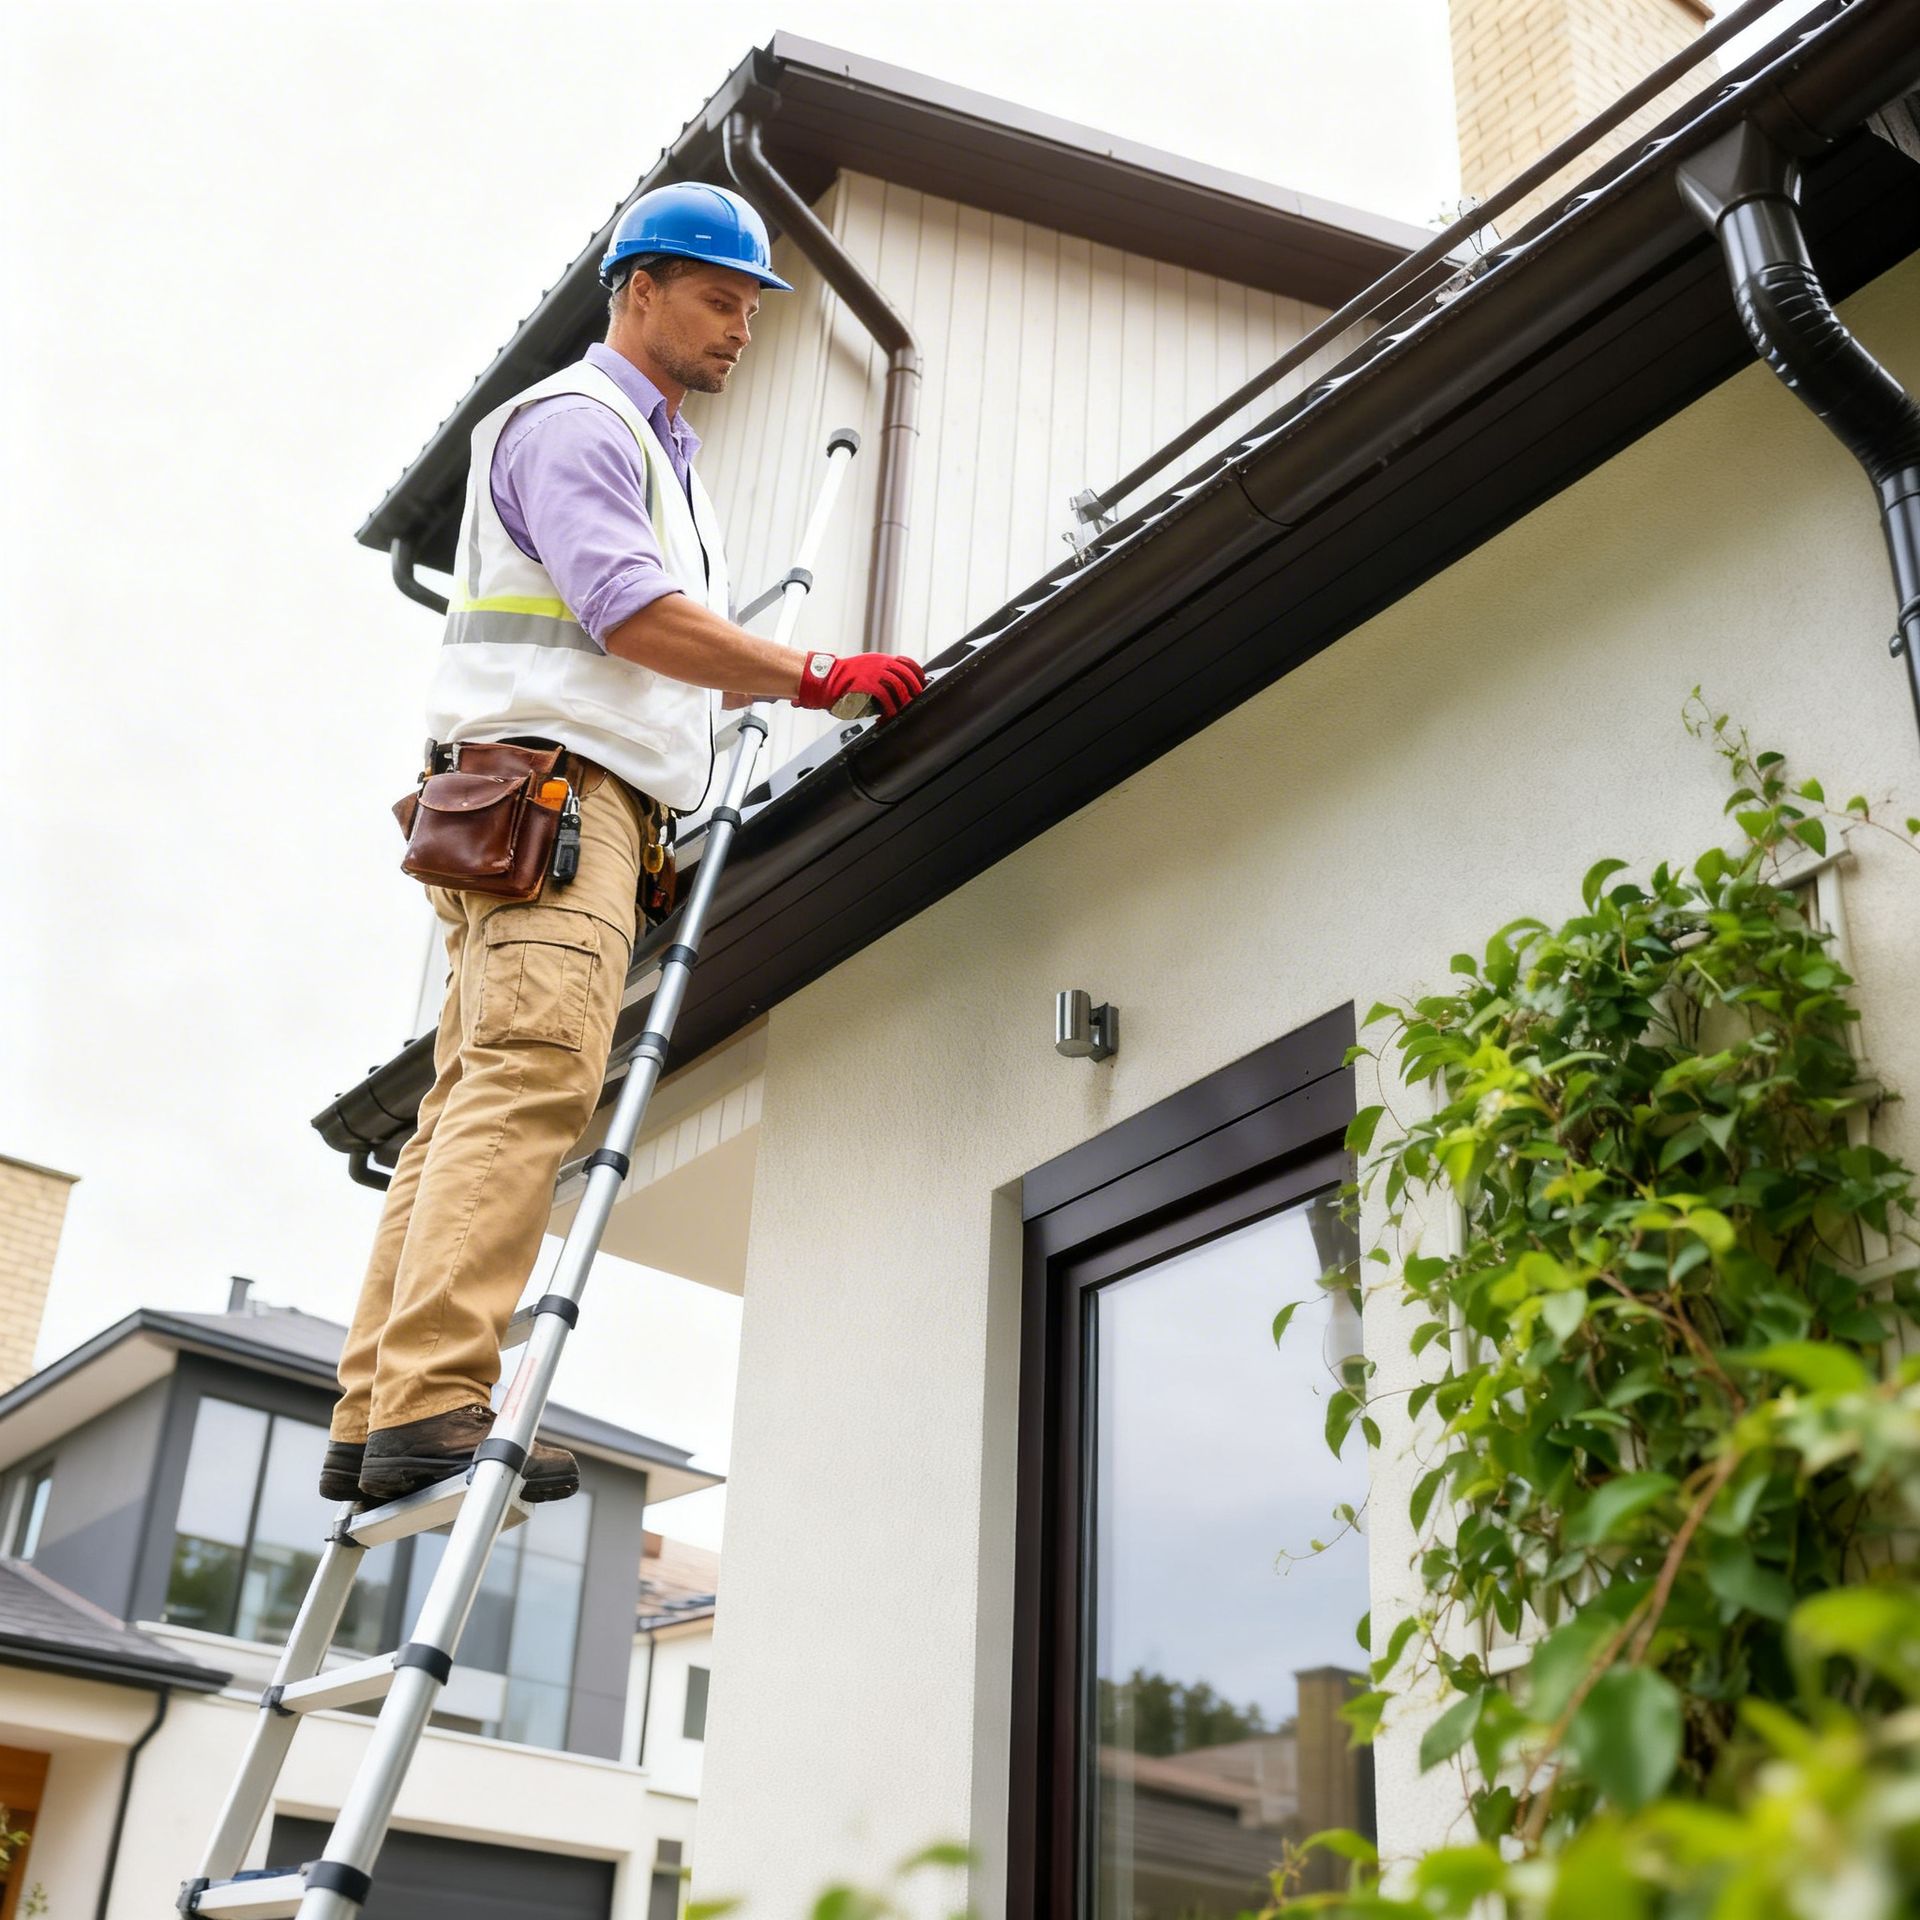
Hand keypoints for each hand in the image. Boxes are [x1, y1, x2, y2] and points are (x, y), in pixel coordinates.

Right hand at [792, 650, 927, 719]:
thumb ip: (881, 679)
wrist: (824, 680)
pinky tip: (890, 715)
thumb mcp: (866, 673)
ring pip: (899, 686)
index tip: (922, 684)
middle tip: (915, 700)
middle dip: (914, 689)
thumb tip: (897, 692)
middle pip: (907, 675)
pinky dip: (891, 708)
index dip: (918, 674)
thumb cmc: (843, 681)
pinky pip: (886, 697)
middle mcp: (879, 664)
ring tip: (902, 710)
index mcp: (880, 660)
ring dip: (904, 700)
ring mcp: (873, 673)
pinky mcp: (867, 685)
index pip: (907, 662)